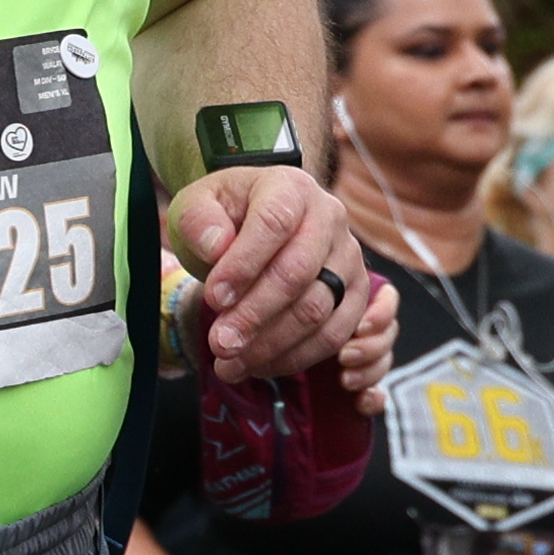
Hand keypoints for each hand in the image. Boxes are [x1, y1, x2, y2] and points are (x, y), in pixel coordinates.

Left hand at [157, 170, 376, 398]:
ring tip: (230, 364)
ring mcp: (349, 257)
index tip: (214, 298)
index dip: (244, 264)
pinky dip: (295, 357)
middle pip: (298, 273)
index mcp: (291, 188)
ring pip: (318, 309)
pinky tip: (258, 366)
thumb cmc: (225, 215)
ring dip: (272, 344)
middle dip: (255, 315)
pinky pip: (334, 334)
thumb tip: (217, 246)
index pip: (274, 224)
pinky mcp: (356, 293)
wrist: (255, 222)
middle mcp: (330, 218)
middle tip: (219, 344)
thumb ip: (199, 221)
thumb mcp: (198, 205)